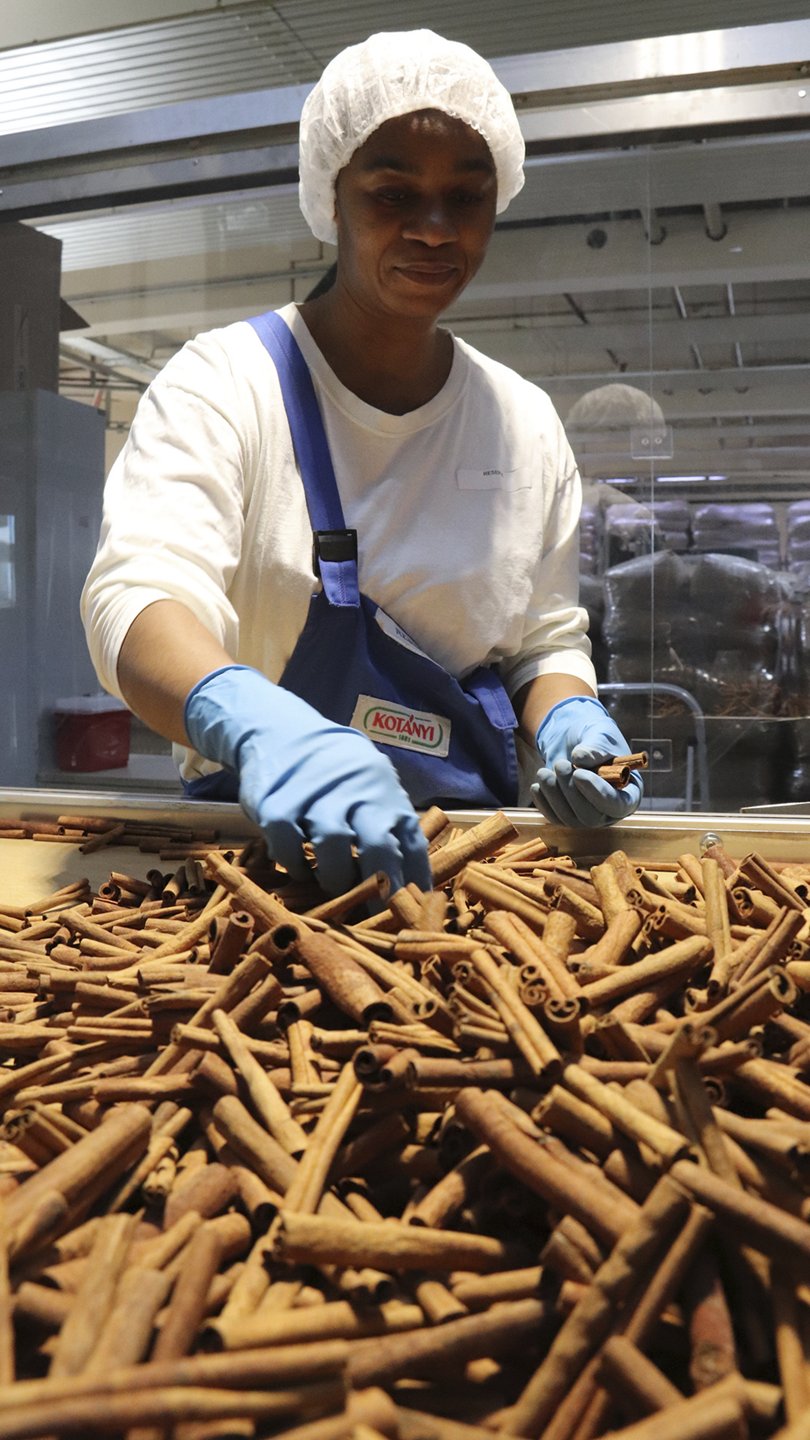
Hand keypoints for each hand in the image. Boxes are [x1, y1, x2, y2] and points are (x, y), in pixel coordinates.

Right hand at [185, 666, 430, 894]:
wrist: (279, 730)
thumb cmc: (334, 769)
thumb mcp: (370, 784)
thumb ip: (388, 823)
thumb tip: (410, 881)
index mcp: (385, 790)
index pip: (411, 843)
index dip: (414, 882)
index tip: (412, 909)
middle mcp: (356, 790)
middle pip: (379, 848)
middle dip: (380, 888)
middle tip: (374, 915)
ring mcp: (316, 796)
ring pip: (335, 850)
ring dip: (336, 879)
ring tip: (333, 884)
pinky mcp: (278, 804)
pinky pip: (290, 849)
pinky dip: (296, 866)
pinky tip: (300, 867)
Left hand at [531, 695, 643, 826]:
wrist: (575, 739)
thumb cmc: (595, 737)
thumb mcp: (600, 734)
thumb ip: (595, 747)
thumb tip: (579, 759)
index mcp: (629, 793)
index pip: (619, 805)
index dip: (599, 793)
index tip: (579, 773)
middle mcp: (611, 810)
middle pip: (592, 817)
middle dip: (572, 791)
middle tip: (560, 764)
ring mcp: (589, 816)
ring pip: (571, 819)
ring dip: (554, 794)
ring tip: (543, 771)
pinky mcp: (567, 817)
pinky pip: (554, 818)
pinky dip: (544, 802)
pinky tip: (537, 784)